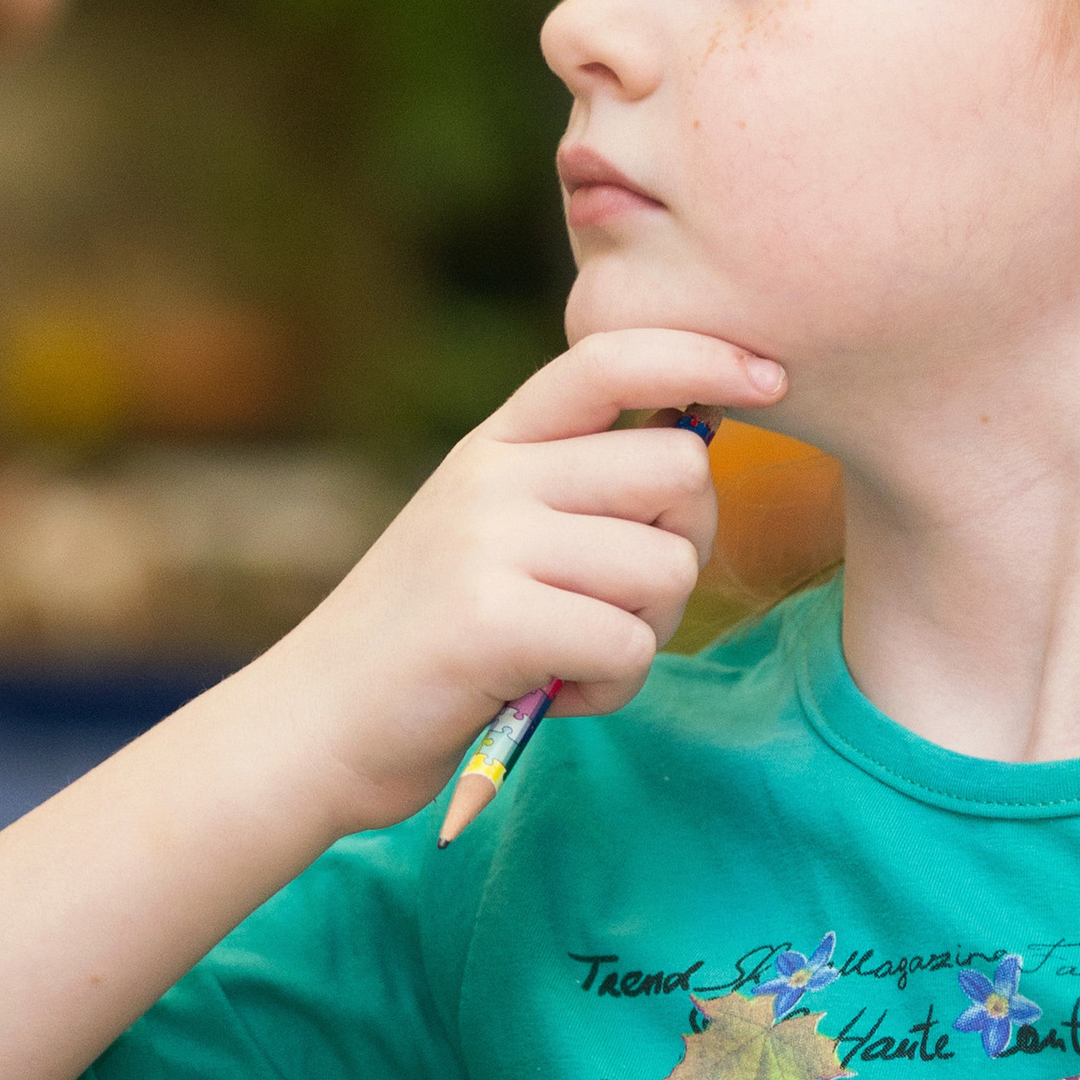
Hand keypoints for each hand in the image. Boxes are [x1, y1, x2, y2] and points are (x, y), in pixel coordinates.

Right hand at [255, 330, 786, 837]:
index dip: (702, 354)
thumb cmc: (429, 639)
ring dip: (647, 630)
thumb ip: (572, 485)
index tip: (769, 377)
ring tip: (578, 656)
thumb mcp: (487, 530)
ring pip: (666, 567)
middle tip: (627, 601)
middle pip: (677, 470)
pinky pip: (628, 645)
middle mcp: (492, 475)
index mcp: (496, 442)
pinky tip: (558, 695)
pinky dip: (613, 688)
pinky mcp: (489, 623)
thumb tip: (699, 445)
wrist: (311, 725)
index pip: (611, 357)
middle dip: (684, 544)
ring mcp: (487, 543)